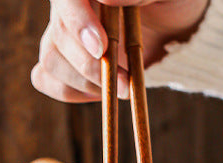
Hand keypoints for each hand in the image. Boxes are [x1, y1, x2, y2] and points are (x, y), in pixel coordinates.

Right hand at [31, 0, 208, 102]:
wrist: (175, 29)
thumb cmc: (172, 3)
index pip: (66, 0)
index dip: (78, 23)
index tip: (101, 49)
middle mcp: (68, 7)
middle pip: (58, 37)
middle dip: (92, 67)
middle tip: (125, 83)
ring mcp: (62, 34)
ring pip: (51, 61)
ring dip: (87, 83)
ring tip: (122, 88)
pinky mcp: (63, 61)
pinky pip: (47, 79)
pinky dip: (72, 92)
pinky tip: (101, 93)